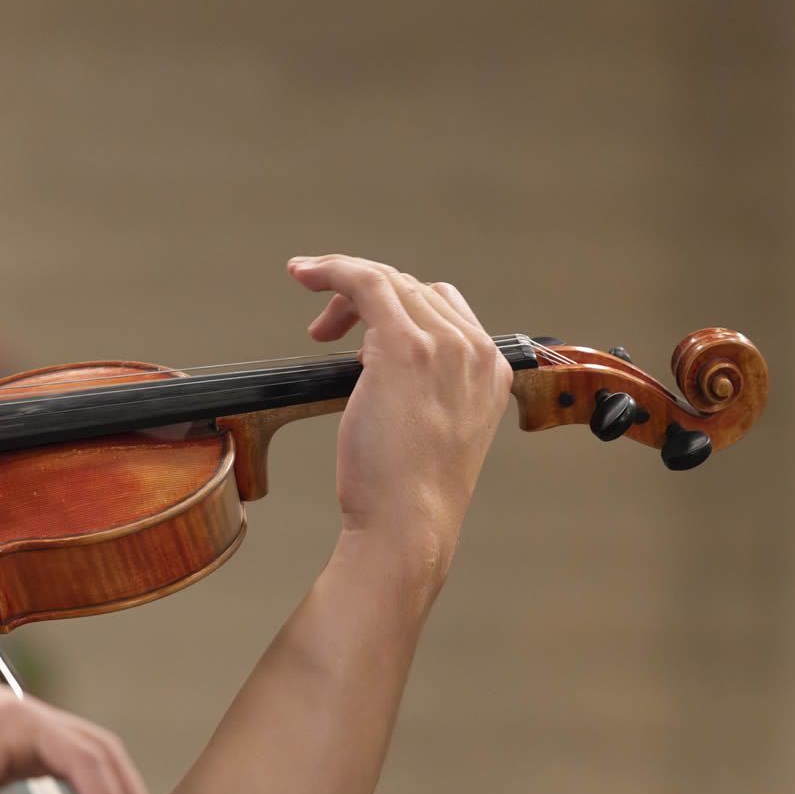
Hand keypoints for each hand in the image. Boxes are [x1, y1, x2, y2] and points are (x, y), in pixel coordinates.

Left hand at [286, 254, 511, 564]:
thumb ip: (424, 389)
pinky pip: (365, 283)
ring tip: (315, 324)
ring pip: (388, 280)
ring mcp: (442, 345)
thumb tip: (377, 364)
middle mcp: (473, 349)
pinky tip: (305, 273)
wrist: (410, 523)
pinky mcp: (403, 348)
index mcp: (489, 368)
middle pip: (412, 288)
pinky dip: (333, 270)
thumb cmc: (408, 490)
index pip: (441, 306)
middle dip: (363, 299)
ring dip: (343, 284)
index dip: (395, 305)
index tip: (358, 322)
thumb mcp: (434, 430)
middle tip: (324, 331)